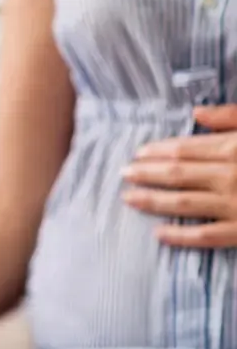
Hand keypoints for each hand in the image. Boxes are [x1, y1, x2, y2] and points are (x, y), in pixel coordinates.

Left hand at [122, 105, 236, 246]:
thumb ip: (232, 117)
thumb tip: (197, 111)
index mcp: (236, 149)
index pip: (185, 149)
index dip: (157, 151)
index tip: (137, 153)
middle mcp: (231, 177)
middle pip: (177, 175)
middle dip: (146, 174)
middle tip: (123, 174)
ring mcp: (236, 207)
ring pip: (182, 204)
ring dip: (151, 201)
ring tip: (128, 198)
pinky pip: (205, 236)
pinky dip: (179, 236)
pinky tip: (158, 234)